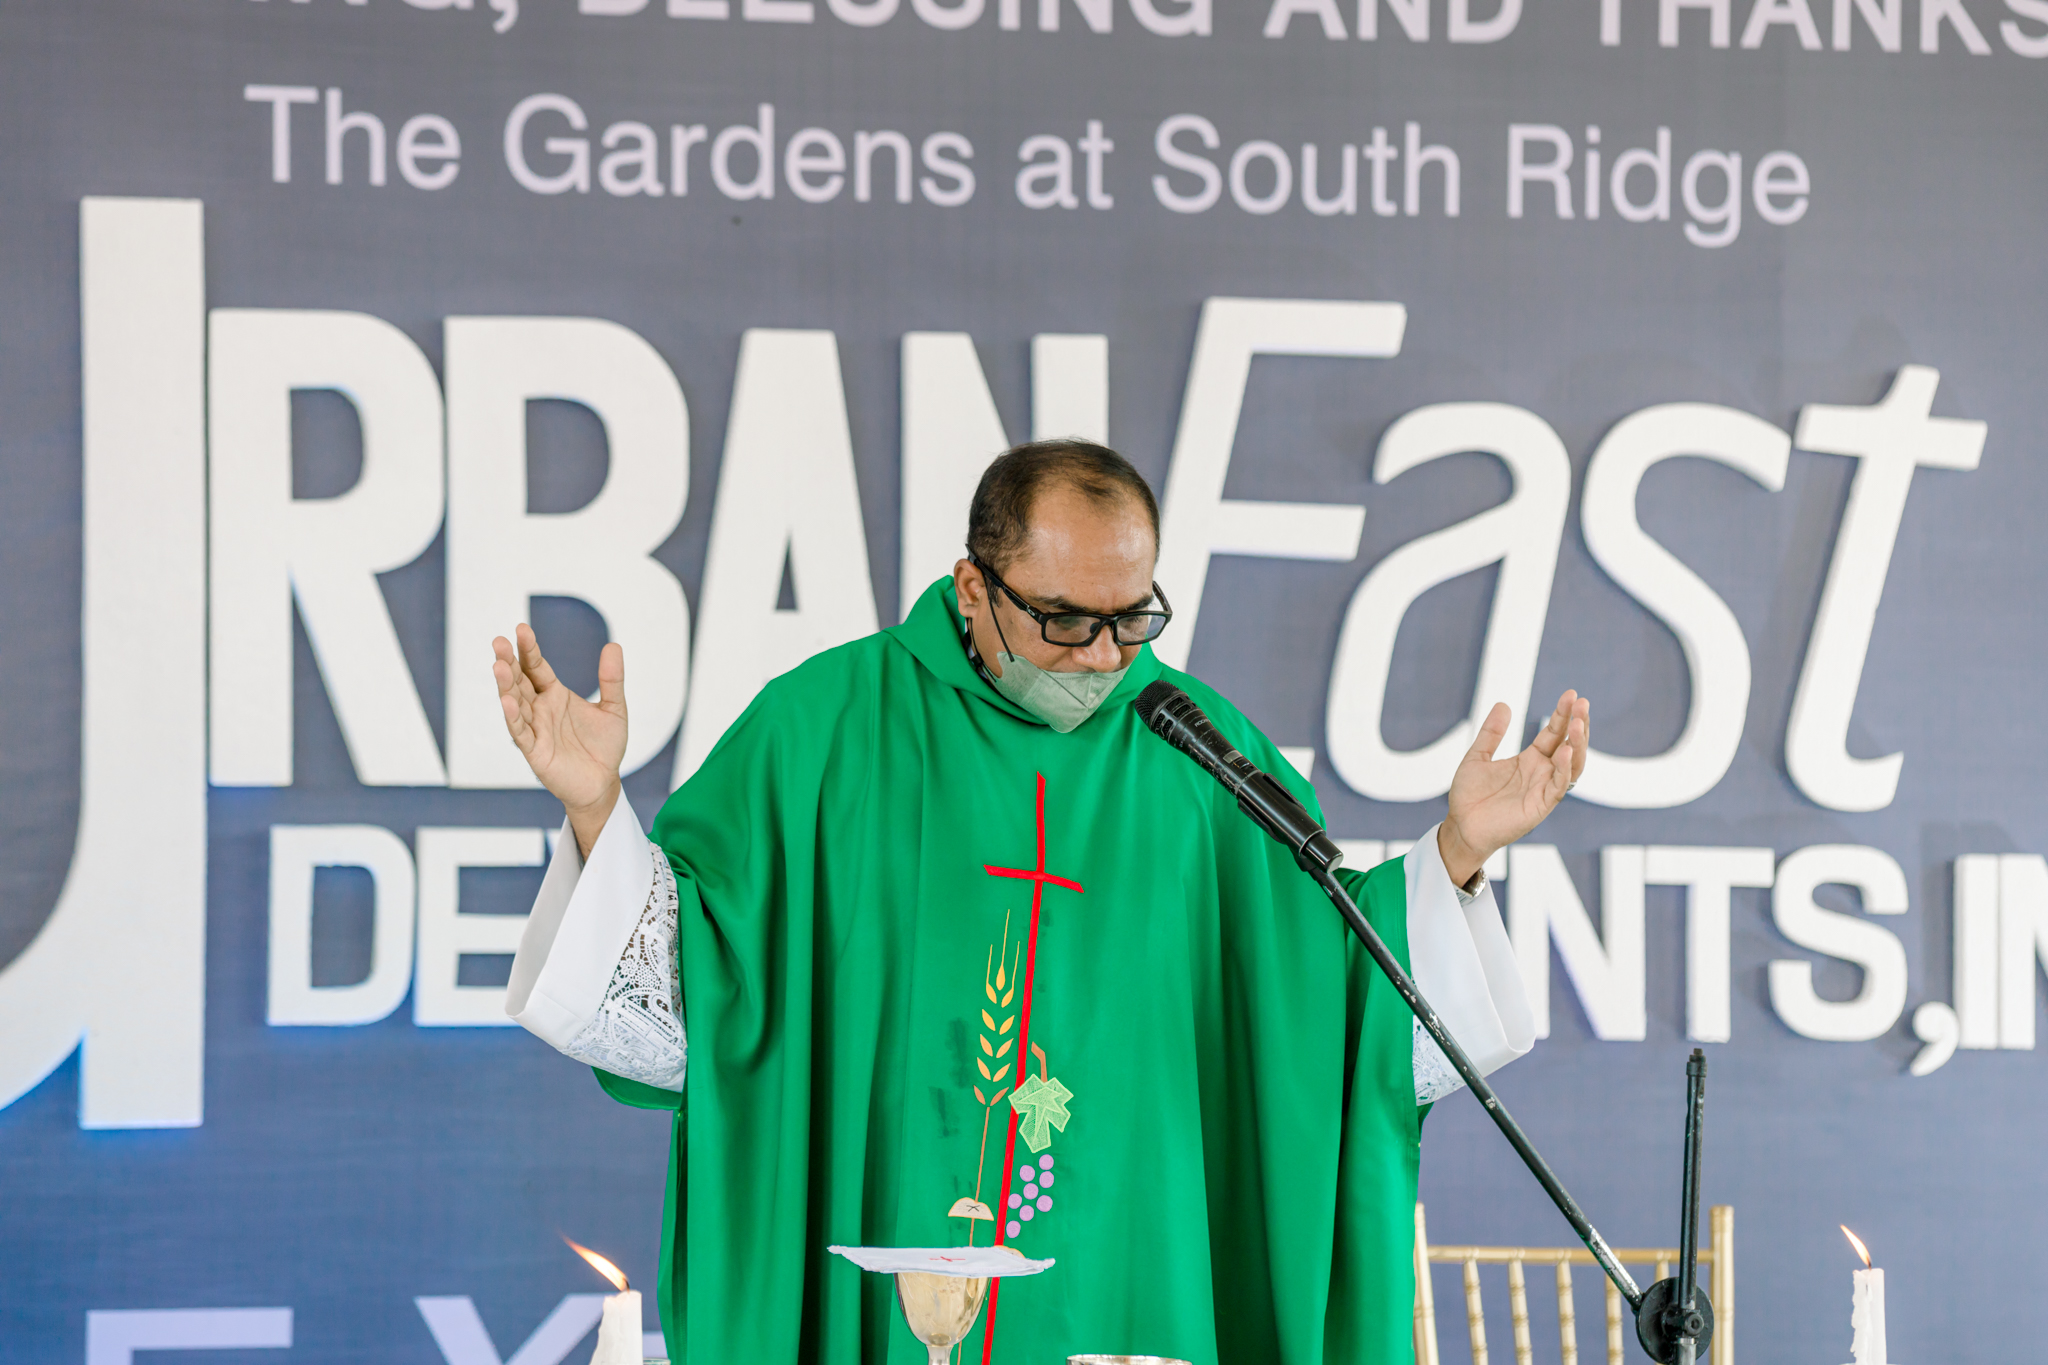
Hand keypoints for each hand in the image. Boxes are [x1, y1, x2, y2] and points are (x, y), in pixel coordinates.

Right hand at [492, 624, 626, 857]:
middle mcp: (540, 709)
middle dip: (509, 662)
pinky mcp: (535, 751)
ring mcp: (535, 729)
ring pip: (515, 704)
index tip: (521, 629)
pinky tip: (507, 701)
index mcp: (555, 694)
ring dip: (506, 686)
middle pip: (520, 681)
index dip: (528, 649)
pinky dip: (513, 717)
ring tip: (498, 666)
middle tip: (498, 642)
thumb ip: (612, 680)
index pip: (537, 667)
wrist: (603, 782)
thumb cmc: (604, 746)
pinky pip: (521, 733)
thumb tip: (613, 645)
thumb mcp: (614, 708)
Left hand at [1438, 690, 1589, 887]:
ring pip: (1571, 764)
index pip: (1554, 733)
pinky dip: (1564, 769)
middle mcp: (1542, 772)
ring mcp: (1544, 788)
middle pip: (1569, 744)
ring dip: (1578, 744)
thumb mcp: (1477, 757)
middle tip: (1582, 703)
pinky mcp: (1541, 805)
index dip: (1563, 714)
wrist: (1461, 826)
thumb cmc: (1469, 795)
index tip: (1572, 694)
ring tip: (1579, 723)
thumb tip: (1503, 704)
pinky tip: (1563, 751)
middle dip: (1578, 724)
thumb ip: (1491, 733)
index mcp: (1530, 759)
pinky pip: (1559, 786)